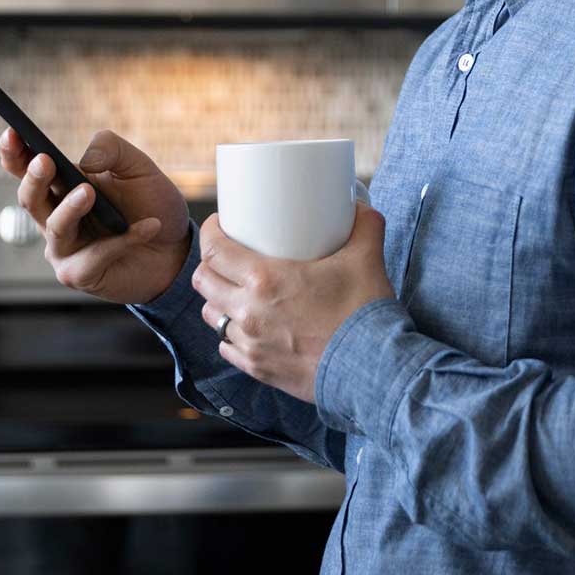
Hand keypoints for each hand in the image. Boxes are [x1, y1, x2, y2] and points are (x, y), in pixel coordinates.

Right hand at [0, 127, 192, 304]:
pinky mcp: (80, 274)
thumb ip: (113, 151)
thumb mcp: (139, 169)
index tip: (11, 132)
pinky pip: (94, 255)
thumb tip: (85, 160)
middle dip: (35, 179)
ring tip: (89, 192)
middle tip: (45, 161)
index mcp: (62, 186)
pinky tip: (149, 226)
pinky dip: (123, 240)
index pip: (27, 168)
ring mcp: (64, 248)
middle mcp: (55, 217)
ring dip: (71, 208)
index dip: (14, 153)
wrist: (177, 248)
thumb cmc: (152, 205)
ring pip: (56, 227)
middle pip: (30, 198)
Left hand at [192, 204, 392, 401]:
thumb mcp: (367, 258)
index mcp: (266, 280)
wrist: (370, 367)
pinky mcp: (257, 368)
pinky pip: (226, 348)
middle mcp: (248, 312)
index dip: (210, 232)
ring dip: (218, 301)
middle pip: (204, 282)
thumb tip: (360, 207)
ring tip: (235, 292)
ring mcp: (250, 343)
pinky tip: (248, 327)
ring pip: (211, 316)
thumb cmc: (364, 312)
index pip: (215, 250)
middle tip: (226, 256)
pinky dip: (231, 334)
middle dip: (210, 265)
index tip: (220, 225)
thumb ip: (364, 226)